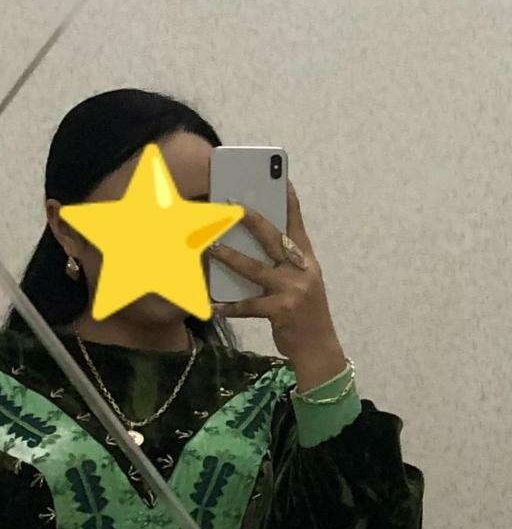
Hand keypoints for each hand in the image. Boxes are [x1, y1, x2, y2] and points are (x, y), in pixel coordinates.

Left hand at [207, 181, 346, 380]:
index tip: (282, 179)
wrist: (319, 349)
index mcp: (307, 261)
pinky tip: (214, 305)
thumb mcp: (303, 285)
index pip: (298, 225)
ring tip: (210, 248)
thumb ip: (285, 267)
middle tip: (231, 206)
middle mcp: (302, 271)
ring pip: (255, 269)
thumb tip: (254, 251)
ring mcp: (292, 290)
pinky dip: (230, 306)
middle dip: (252, 220)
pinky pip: (248, 306)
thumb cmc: (306, 315)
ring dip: (230, 257)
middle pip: (274, 238)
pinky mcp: (280, 311)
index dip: (290, 201)